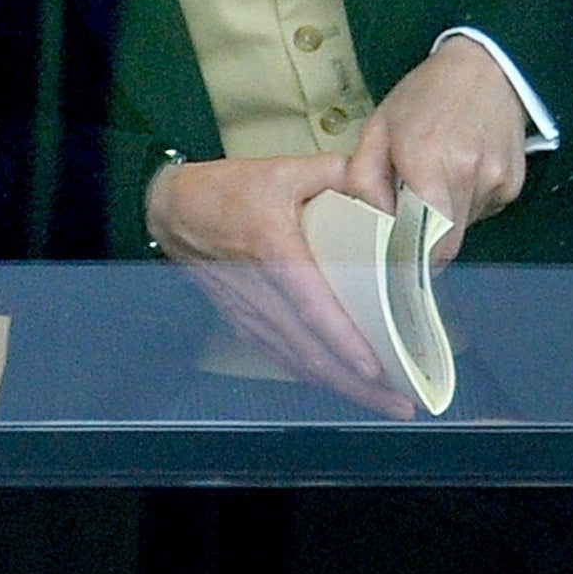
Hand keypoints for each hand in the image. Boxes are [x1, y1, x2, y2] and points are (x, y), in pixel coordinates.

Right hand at [146, 153, 416, 419]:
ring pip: (298, 362)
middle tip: (401, 403)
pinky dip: (314, 375)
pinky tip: (340, 384)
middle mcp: (259, 291)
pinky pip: (281, 357)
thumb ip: (336, 172)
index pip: (311, 305)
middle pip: (310, 351)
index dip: (343, 340)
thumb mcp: (281, 169)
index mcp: (272, 250)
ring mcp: (248, 313)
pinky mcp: (242, 323)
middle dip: (357, 383)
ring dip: (341, 386)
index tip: (375, 368)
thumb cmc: (225, 190)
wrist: (171, 210)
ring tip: (382, 402)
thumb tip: (383, 187)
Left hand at [339, 36, 526, 263]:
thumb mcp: (378, 127)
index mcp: (428, 162)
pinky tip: (459, 171)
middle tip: (407, 217)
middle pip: (447, 243)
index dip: (410, 257)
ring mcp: (498, 182)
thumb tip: (369, 223)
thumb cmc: (425, 96)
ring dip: (446, 217)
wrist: (485, 68)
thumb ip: (364, 178)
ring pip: (464, 227)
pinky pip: (483, 211)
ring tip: (436, 177)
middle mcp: (469, 176)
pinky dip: (466, 203)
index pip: (427, 242)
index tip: (394, 256)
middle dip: (424, 240)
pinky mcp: (515, 184)